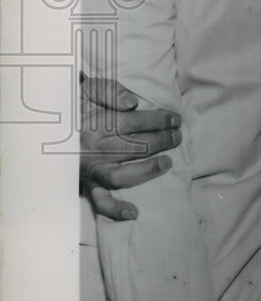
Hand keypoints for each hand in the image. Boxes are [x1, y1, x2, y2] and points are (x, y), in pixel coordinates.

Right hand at [80, 76, 180, 220]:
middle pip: (135, 147)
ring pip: (122, 174)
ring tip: (167, 162)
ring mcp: (88, 169)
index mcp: (95, 124)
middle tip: (177, 135)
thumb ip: (110, 92)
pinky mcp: (84, 183)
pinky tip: (134, 212)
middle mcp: (92, 149)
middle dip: (162, 140)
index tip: (175, 118)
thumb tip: (132, 103)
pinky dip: (115, 209)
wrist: (42, 123)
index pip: (135, 122)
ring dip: (148, 170)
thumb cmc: (71, 104)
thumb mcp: (87, 89)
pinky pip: (98, 200)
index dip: (160, 120)